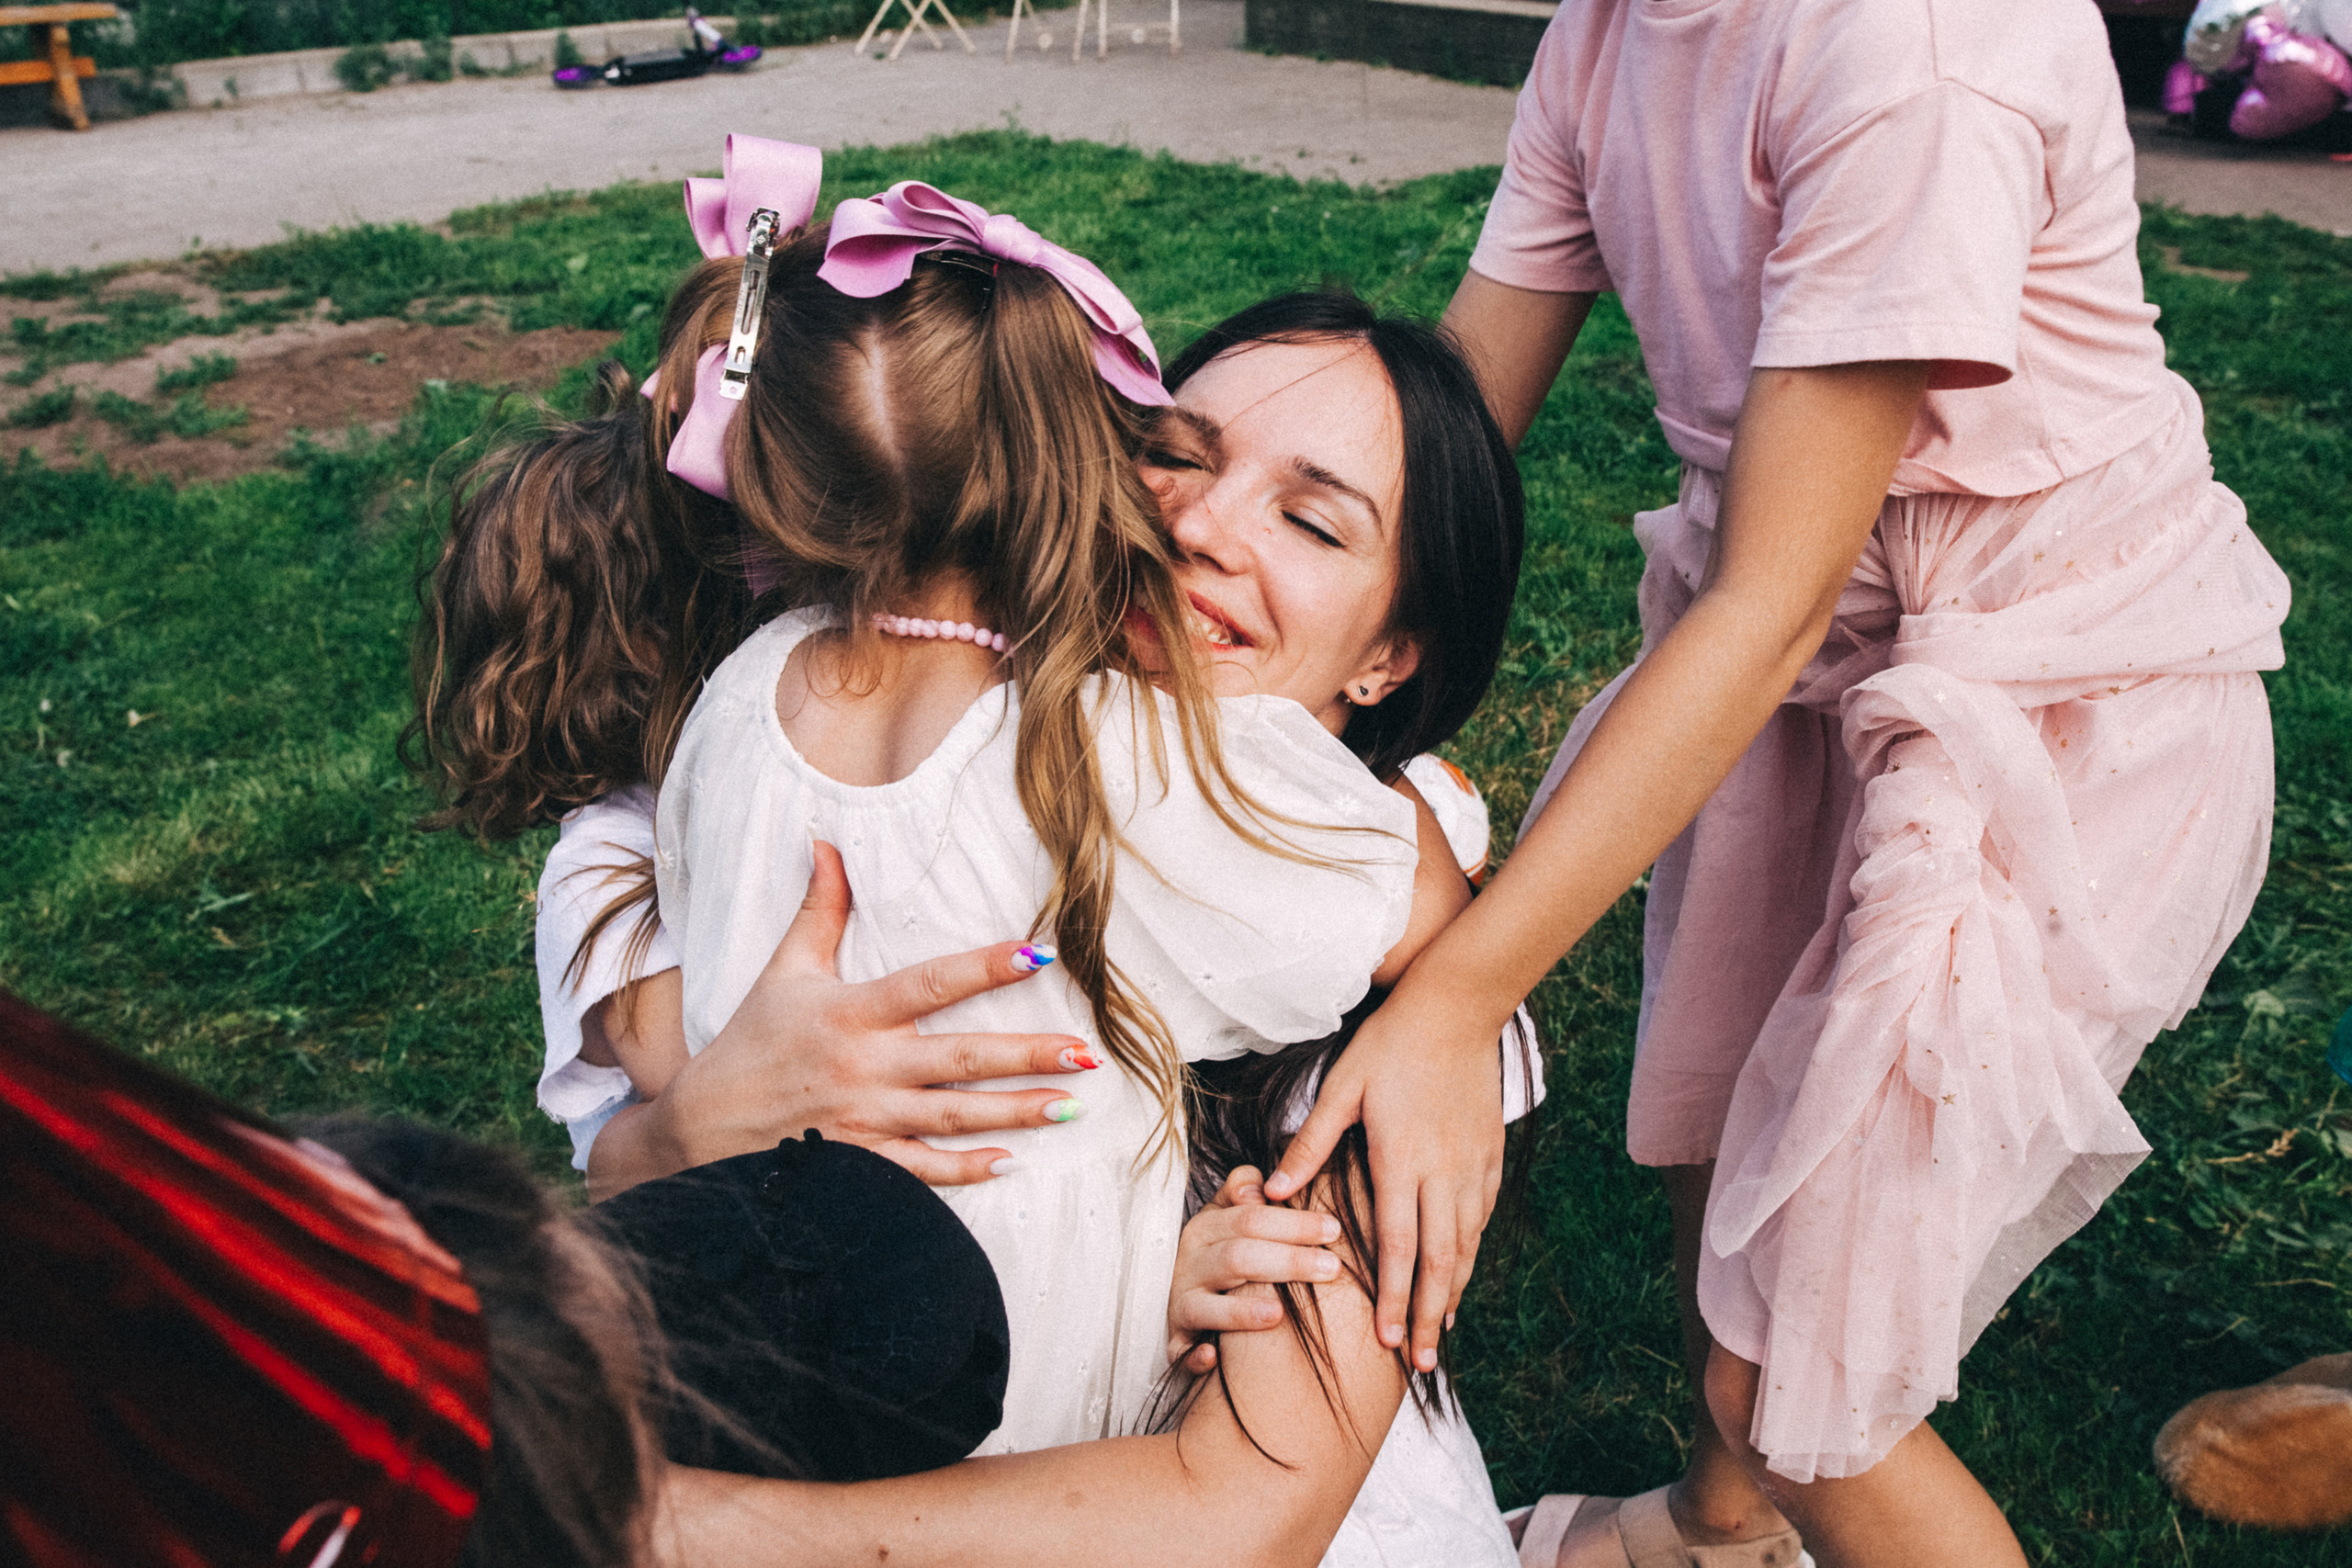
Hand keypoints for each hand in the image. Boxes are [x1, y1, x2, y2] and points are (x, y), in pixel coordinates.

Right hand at [586, 840, 1095, 1199]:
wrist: (694, 1133)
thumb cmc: (747, 1046)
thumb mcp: (782, 972)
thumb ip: (819, 911)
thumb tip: (828, 842)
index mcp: (851, 1012)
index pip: (929, 983)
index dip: (985, 967)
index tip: (1039, 953)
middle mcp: (863, 1066)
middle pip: (959, 1058)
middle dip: (1026, 1055)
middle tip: (1086, 1052)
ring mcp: (864, 1120)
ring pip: (953, 1117)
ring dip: (1014, 1113)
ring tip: (1069, 1107)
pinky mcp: (858, 1163)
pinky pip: (921, 1169)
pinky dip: (964, 1169)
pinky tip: (1008, 1162)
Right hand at [1166, 1165, 1343, 1374]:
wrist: (1177, 1294)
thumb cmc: (1219, 1251)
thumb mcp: (1226, 1215)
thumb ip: (1244, 1191)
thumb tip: (1262, 1186)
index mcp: (1206, 1229)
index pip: (1250, 1219)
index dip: (1293, 1223)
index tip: (1334, 1229)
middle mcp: (1190, 1264)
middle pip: (1237, 1258)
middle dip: (1287, 1261)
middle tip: (1332, 1268)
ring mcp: (1181, 1304)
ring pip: (1204, 1306)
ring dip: (1240, 1311)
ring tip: (1279, 1313)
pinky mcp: (1175, 1342)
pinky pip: (1180, 1352)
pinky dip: (1194, 1357)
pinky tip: (1213, 1359)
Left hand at [1260, 994, 1502, 1372]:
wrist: (1457, 1006)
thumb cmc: (1390, 1044)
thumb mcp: (1341, 1087)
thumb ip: (1311, 1143)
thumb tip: (1274, 1190)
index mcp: (1400, 1160)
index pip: (1398, 1246)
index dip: (1394, 1298)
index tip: (1388, 1340)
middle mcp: (1442, 1171)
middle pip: (1439, 1260)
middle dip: (1429, 1316)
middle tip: (1421, 1363)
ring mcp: (1472, 1164)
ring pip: (1467, 1243)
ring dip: (1454, 1292)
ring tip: (1442, 1332)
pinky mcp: (1490, 1153)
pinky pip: (1483, 1215)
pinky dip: (1473, 1250)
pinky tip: (1463, 1271)